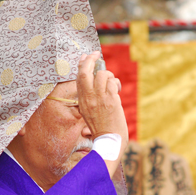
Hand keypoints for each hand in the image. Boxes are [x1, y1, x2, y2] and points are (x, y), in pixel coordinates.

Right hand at [76, 51, 128, 174]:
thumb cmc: (102, 129)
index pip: (78, 78)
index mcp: (81, 101)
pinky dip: (116, 83)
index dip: (82, 65)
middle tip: (96, 54)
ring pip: (102, 74)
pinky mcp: (110, 99)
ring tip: (113, 85)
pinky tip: (117, 90)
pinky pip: (112, 82)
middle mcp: (88, 98)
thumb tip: (95, 84)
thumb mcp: (89, 114)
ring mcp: (99, 98)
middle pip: (85, 72)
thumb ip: (90, 99)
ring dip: (110, 75)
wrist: (109, 140)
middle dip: (90, 59)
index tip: (85, 56)